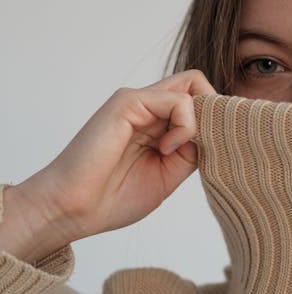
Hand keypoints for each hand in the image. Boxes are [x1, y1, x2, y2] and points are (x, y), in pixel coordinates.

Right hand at [5, 70, 215, 251]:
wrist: (72, 209)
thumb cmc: (112, 198)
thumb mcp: (169, 174)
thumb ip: (192, 150)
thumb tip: (218, 133)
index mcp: (157, 122)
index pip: (201, 100)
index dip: (216, 121)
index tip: (213, 152)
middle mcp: (148, 106)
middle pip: (199, 85)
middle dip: (214, 114)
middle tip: (203, 147)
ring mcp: (137, 101)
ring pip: (194, 85)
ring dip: (199, 122)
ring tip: (174, 153)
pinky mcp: (127, 102)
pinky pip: (178, 99)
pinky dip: (184, 125)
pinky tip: (166, 150)